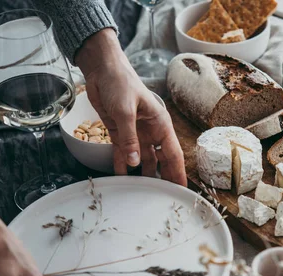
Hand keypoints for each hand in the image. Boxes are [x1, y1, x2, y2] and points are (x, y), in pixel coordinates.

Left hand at [75, 29, 186, 184]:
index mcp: (161, 125)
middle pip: (161, 161)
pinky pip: (123, 155)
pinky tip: (122, 180)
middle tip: (164, 198)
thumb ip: (129, 138)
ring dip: (143, 175)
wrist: (102, 70)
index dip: (178, 172)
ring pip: (143, 161)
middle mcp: (151, 132)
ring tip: (143, 194)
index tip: (181, 189)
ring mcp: (136, 134)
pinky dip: (123, 167)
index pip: (173, 154)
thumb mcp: (125, 110)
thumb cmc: (121, 83)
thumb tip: (135, 163)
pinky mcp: (120, 134)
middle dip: (163, 178)